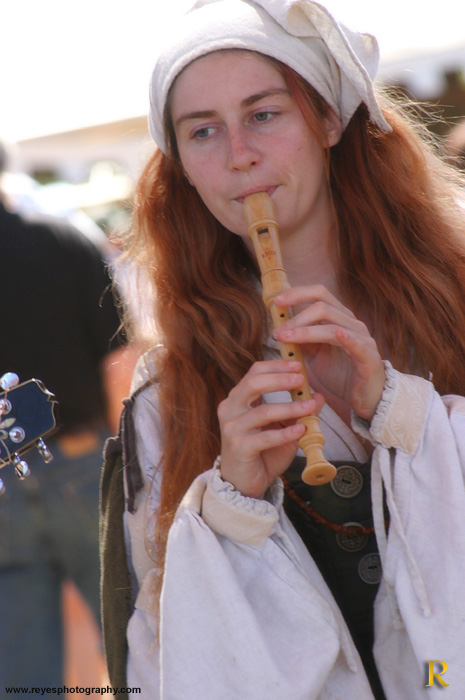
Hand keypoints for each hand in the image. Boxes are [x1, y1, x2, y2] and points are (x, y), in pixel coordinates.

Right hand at [217, 359, 323, 498]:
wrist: (244, 484)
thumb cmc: (262, 453)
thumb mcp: (283, 428)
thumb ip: (297, 411)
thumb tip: (318, 395)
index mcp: (238, 399)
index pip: (254, 372)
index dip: (276, 366)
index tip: (298, 365)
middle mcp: (230, 409)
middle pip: (253, 384)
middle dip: (280, 379)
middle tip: (302, 378)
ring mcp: (232, 428)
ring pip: (263, 411)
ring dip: (289, 408)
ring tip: (310, 406)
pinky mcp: (238, 447)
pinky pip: (265, 437)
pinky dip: (285, 433)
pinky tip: (301, 429)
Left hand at [272, 285, 384, 420]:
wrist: (364, 397)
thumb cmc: (340, 373)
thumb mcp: (315, 354)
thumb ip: (302, 339)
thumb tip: (281, 327)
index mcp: (339, 317)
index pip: (319, 294)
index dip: (297, 294)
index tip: (276, 302)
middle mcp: (351, 323)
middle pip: (323, 306)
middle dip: (296, 317)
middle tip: (278, 331)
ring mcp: (362, 338)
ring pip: (332, 326)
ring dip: (305, 331)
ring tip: (286, 339)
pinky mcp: (369, 356)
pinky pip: (357, 344)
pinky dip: (347, 338)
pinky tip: (337, 335)